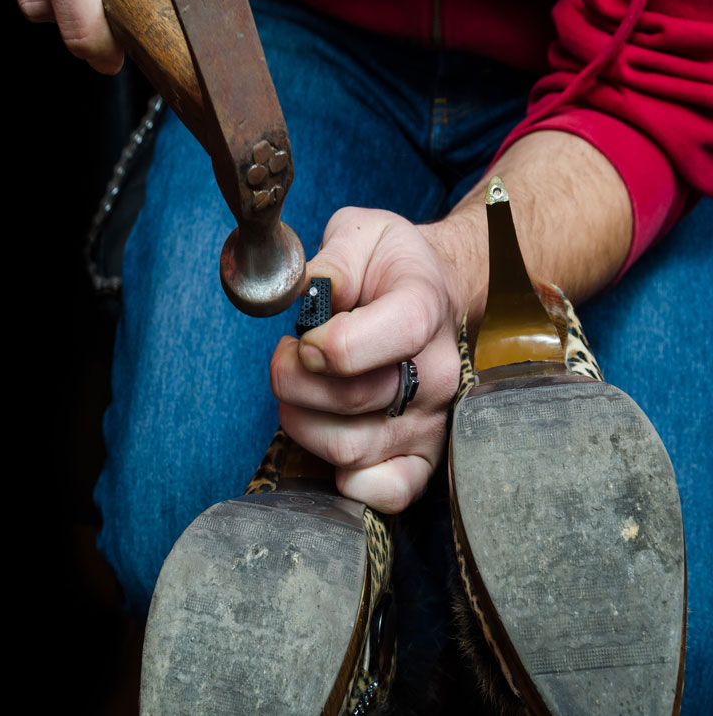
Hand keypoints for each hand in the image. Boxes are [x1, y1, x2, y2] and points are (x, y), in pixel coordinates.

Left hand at [270, 207, 463, 513]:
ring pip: (350, 448)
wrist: (437, 294)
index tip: (303, 337)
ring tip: (305, 389)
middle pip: (351, 400)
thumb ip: (331, 258)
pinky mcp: (425, 458)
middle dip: (294, 380)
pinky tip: (332, 434)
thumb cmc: (391, 269)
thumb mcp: (360, 234)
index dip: (327, 345)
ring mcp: (434, 420)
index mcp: (424, 307)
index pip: (383, 338)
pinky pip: (386, 493)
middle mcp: (438, 372)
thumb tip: (308, 295)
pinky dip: (346, 476)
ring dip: (303, 421)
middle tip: (289, 356)